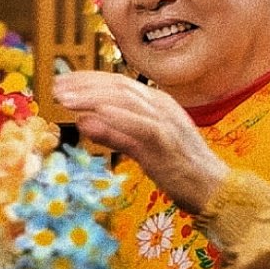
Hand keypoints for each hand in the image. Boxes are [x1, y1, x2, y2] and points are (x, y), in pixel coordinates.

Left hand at [52, 71, 228, 213]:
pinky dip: (116, 118)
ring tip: (66, 99)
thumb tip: (84, 121)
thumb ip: (114, 132)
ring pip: (125, 101)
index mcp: (156, 103)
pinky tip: (93, 115)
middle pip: (117, 86)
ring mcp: (165, 122)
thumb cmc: (177, 168)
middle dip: (84, 85)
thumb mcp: (140, 147)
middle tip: (56, 89)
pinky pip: (139, 125)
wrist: (213, 188)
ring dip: (92, 97)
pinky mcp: (166, 142)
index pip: (117, 83)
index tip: (62, 83)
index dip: (87, 80)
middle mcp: (160, 106)